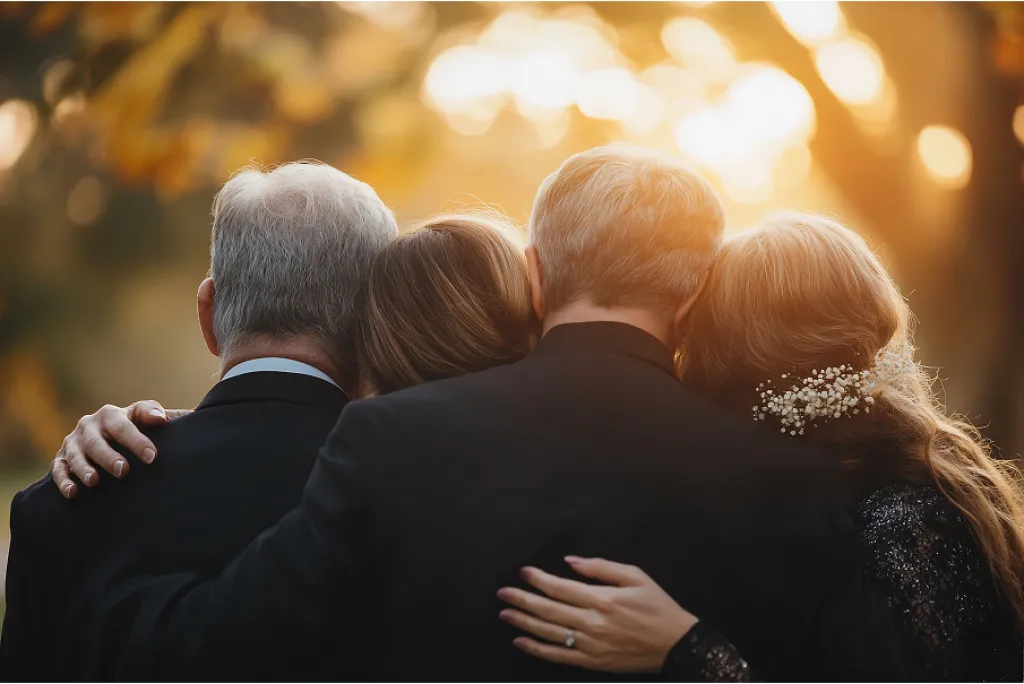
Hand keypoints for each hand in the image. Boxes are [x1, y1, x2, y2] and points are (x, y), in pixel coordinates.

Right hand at [51, 400, 190, 498]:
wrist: (110, 434)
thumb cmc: (134, 425)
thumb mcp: (143, 415)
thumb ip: (152, 413)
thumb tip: (161, 419)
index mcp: (110, 414)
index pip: (123, 427)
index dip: (137, 441)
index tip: (151, 457)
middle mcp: (88, 425)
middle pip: (96, 442)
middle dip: (109, 456)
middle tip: (123, 470)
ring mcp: (73, 442)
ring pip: (75, 455)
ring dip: (83, 468)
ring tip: (94, 481)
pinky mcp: (61, 458)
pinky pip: (58, 469)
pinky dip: (63, 481)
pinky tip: (72, 492)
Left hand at [497, 556, 697, 672]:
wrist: (677, 644)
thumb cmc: (657, 606)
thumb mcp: (636, 576)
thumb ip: (601, 567)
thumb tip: (572, 561)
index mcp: (603, 599)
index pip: (561, 588)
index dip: (539, 580)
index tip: (523, 572)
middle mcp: (593, 623)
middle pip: (549, 610)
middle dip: (523, 600)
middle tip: (503, 593)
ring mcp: (591, 645)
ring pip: (549, 634)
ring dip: (524, 622)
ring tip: (505, 613)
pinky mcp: (593, 662)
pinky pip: (559, 657)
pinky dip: (538, 650)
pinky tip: (521, 642)